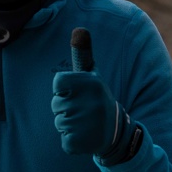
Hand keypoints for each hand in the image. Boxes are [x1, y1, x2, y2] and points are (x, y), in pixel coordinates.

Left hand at [52, 28, 133, 160]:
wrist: (115, 132)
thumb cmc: (97, 98)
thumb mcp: (93, 75)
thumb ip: (84, 54)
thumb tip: (79, 28)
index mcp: (91, 83)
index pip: (57, 83)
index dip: (64, 89)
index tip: (76, 92)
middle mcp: (89, 103)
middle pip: (56, 104)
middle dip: (65, 108)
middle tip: (83, 110)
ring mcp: (85, 124)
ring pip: (59, 122)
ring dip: (67, 124)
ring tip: (84, 123)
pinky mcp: (79, 143)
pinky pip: (64, 140)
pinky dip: (71, 140)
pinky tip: (84, 136)